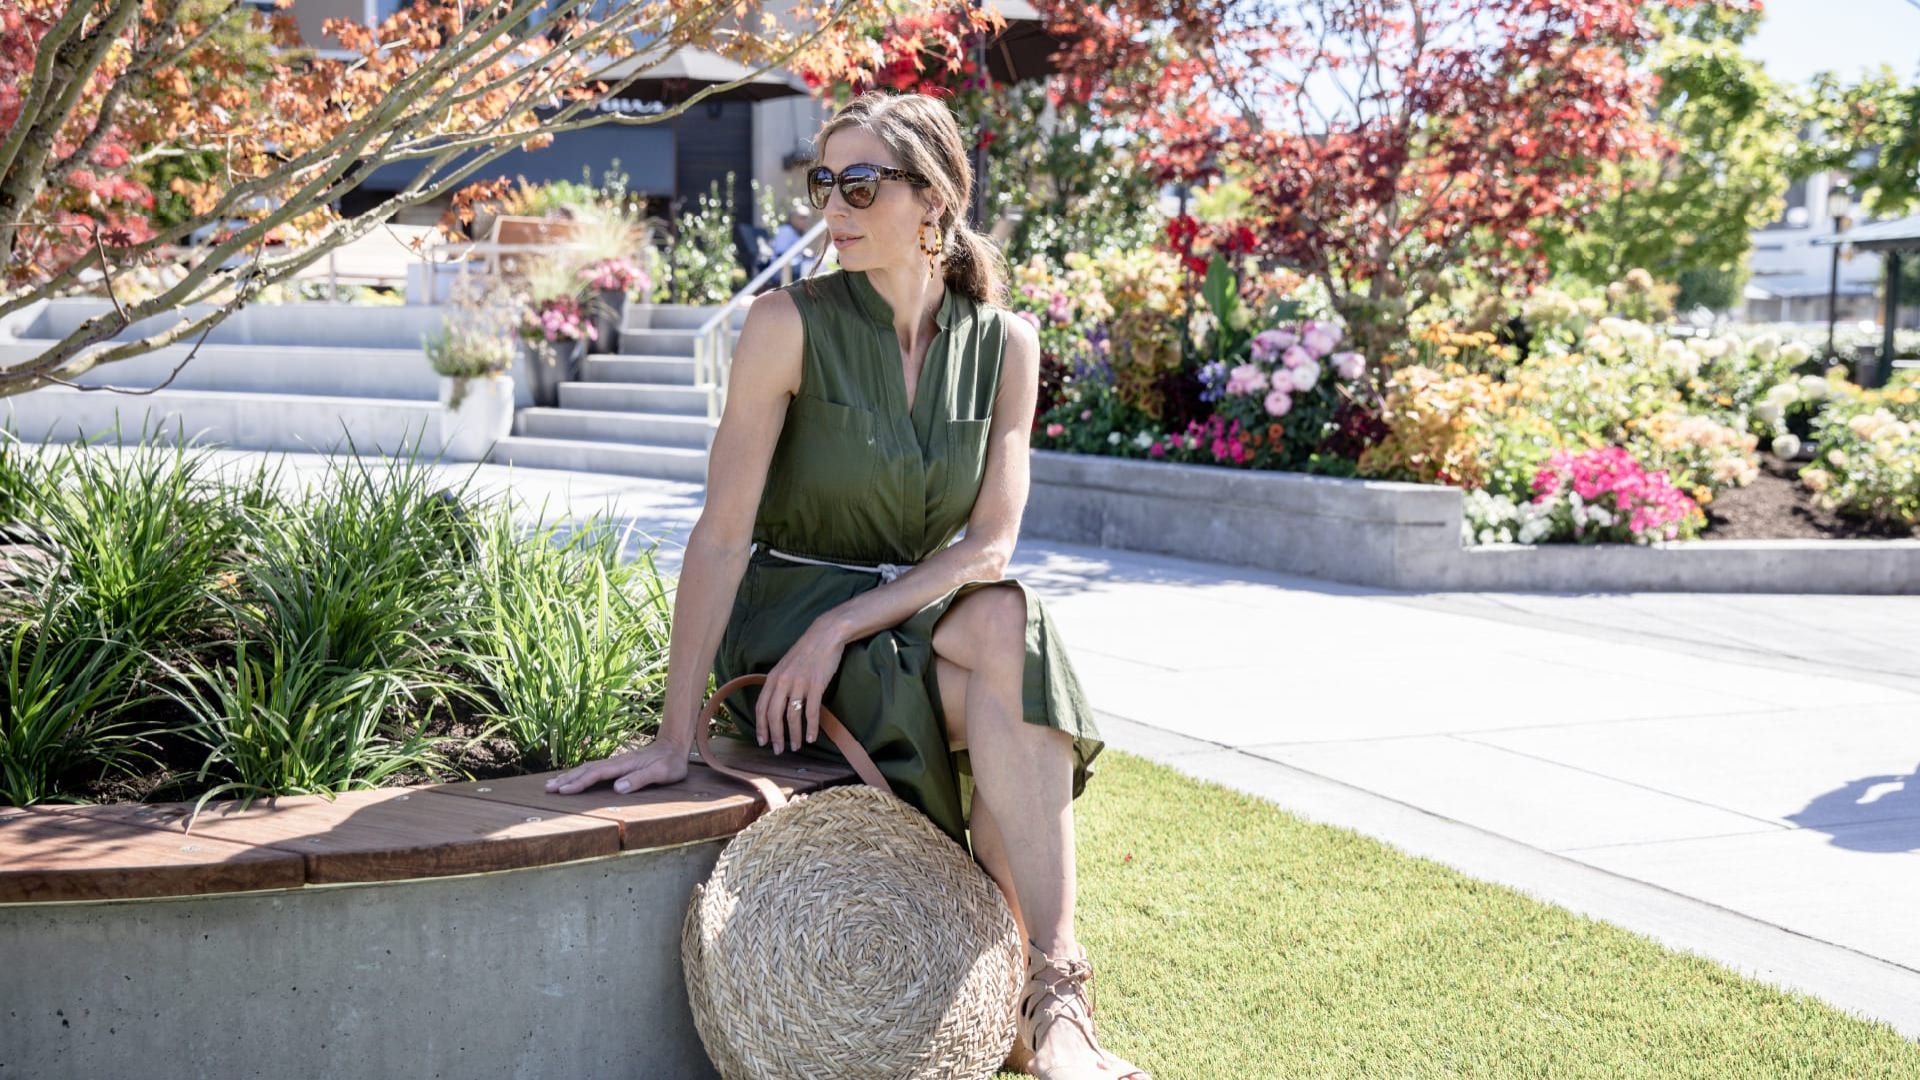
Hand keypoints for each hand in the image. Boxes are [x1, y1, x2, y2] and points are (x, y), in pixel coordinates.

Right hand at [543, 741, 688, 795]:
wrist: (674, 746)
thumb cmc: (670, 762)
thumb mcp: (662, 773)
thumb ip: (641, 779)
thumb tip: (618, 788)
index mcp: (623, 765)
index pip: (596, 774)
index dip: (580, 783)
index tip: (564, 791)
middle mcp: (616, 762)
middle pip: (586, 770)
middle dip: (566, 779)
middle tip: (547, 789)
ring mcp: (615, 763)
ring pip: (587, 768)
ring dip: (569, 776)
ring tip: (551, 784)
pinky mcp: (617, 765)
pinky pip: (593, 769)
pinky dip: (579, 773)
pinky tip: (572, 778)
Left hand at [755, 618, 846, 753]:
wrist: (825, 635)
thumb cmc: (806, 651)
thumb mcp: (785, 666)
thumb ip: (779, 683)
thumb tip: (775, 705)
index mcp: (773, 677)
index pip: (761, 707)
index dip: (761, 727)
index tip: (762, 741)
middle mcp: (783, 682)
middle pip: (774, 715)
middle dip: (775, 736)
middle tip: (778, 750)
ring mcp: (799, 683)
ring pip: (792, 716)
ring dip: (794, 735)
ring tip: (796, 747)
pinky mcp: (816, 685)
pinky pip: (812, 712)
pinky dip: (811, 727)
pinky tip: (811, 737)